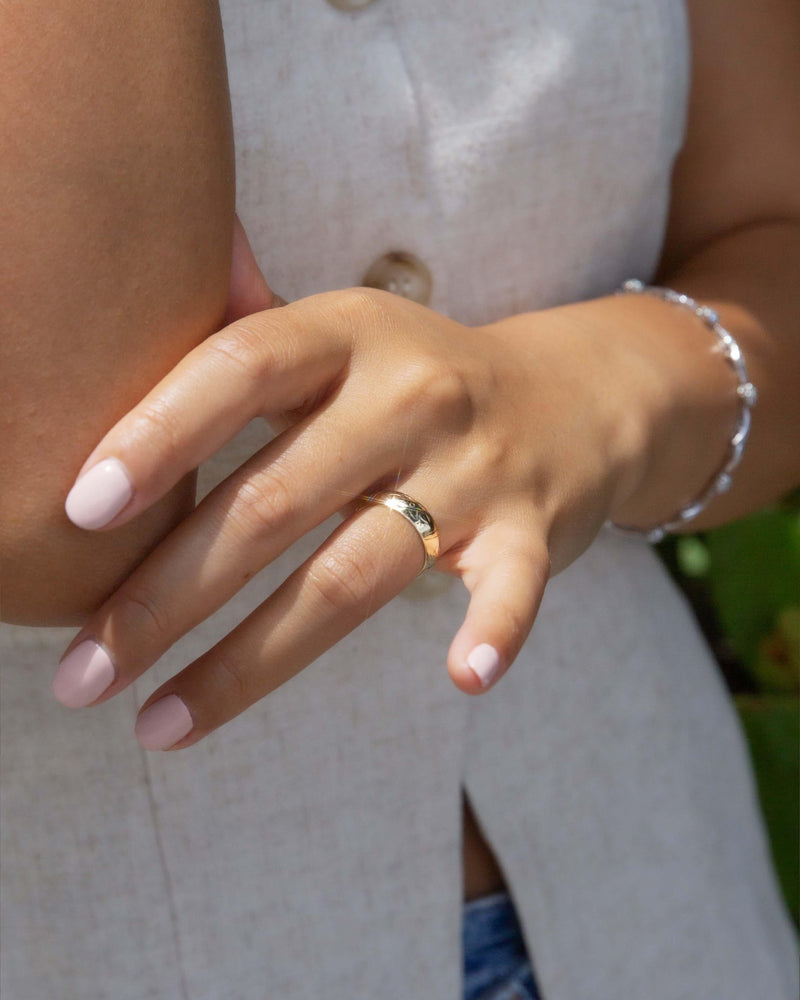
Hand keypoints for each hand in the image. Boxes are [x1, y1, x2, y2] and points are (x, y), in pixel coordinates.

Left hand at [53, 250, 660, 749]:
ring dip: (251, 661)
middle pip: (274, 500)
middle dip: (165, 596)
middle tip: (81, 675)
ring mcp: (476, 466)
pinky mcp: (535, 529)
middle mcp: (411, 394)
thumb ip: (247, 340)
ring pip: (354, 571)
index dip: (159, 434)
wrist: (573, 394)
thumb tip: (127, 332)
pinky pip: (514, 586)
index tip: (78, 513)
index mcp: (349, 335)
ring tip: (158, 727)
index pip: (241, 368)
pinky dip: (495, 630)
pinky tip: (463, 677)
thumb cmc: (419, 378)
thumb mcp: (345, 335)